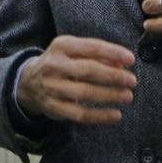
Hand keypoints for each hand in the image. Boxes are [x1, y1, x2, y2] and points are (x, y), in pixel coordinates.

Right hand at [17, 35, 135, 123]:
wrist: (29, 82)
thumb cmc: (61, 63)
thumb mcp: (74, 51)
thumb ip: (97, 55)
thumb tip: (122, 65)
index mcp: (61, 46)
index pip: (90, 47)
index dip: (113, 52)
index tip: (131, 59)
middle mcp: (54, 65)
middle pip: (88, 70)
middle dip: (113, 76)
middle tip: (132, 81)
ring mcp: (51, 87)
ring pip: (85, 93)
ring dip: (109, 95)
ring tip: (127, 96)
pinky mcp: (53, 107)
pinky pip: (80, 114)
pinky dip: (100, 116)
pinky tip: (116, 115)